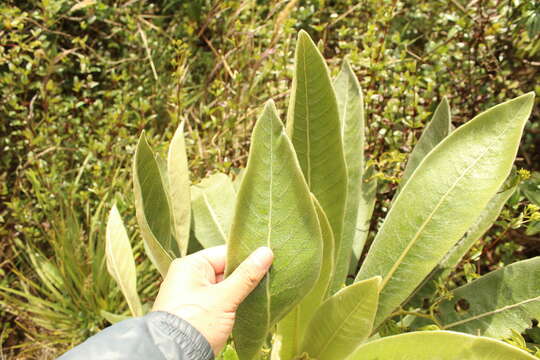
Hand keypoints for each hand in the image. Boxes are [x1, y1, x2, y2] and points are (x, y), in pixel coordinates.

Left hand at [152, 245, 272, 354]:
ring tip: (266, 290)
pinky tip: (252, 304)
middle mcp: (190, 277)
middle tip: (271, 276)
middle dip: (246, 276)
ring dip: (242, 291)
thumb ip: (246, 275)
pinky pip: (222, 300)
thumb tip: (266, 252)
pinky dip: (235, 302)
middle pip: (226, 269)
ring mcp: (195, 295)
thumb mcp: (224, 298)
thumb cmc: (196, 323)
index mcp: (190, 266)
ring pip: (225, 286)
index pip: (224, 253)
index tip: (269, 260)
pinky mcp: (200, 312)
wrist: (175, 357)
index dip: (246, 257)